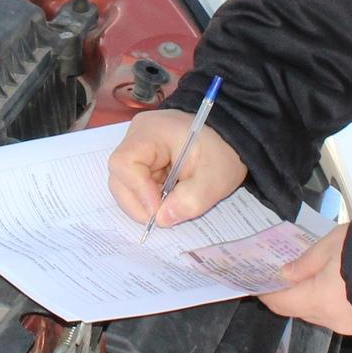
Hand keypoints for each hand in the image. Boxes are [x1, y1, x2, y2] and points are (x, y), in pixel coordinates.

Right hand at [108, 107, 246, 227]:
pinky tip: (168, 198)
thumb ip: (190, 201)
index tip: (160, 210)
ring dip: (144, 202)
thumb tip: (162, 219)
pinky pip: (135, 183)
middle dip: (139, 203)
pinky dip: (149, 197)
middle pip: (119, 176)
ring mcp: (138, 147)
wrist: (232, 136)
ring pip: (124, 184)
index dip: (138, 191)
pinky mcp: (143, 158)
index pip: (124, 164)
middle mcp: (137, 136)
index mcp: (152, 132)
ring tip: (170, 205)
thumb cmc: (224, 150)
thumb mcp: (215, 179)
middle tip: (164, 217)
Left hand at [259, 221, 351, 338]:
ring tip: (322, 275)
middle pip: (303, 310)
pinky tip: (346, 285)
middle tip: (292, 273)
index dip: (268, 293)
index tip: (261, 283)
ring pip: (325, 314)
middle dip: (295, 293)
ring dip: (318, 298)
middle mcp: (334, 321)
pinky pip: (345, 316)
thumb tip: (285, 274)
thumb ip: (306, 262)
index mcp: (319, 301)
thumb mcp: (331, 244)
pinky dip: (339, 303)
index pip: (281, 304)